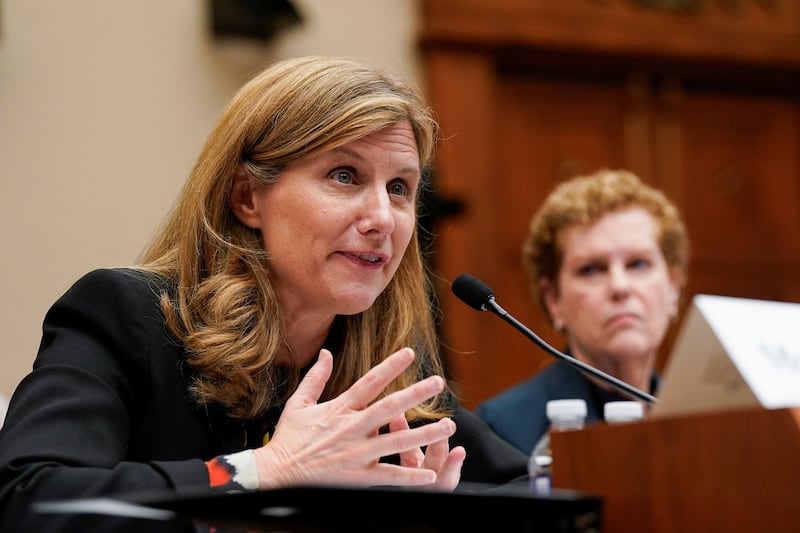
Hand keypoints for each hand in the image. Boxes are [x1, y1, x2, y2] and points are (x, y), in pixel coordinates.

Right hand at [253, 347, 461, 488]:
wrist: (277, 474)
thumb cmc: (288, 439)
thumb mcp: (299, 403)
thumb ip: (316, 377)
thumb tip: (325, 352)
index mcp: (340, 408)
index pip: (370, 382)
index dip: (391, 365)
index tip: (410, 352)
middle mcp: (352, 428)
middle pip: (390, 407)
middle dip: (416, 393)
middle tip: (438, 382)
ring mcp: (357, 452)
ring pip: (397, 441)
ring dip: (425, 433)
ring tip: (448, 426)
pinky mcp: (357, 476)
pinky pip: (389, 475)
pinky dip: (410, 475)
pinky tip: (430, 474)